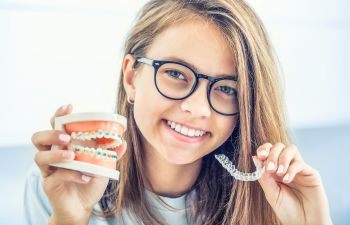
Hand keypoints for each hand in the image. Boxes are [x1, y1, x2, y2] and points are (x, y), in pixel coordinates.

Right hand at [32, 105, 109, 224]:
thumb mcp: (102, 165)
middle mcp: (52, 155)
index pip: (55, 125)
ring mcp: (48, 170)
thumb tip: (123, 142)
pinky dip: (72, 174)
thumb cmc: (89, 180)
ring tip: (72, 156)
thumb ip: (110, 153)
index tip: (69, 107)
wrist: (83, 206)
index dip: (59, 115)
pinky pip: (55, 176)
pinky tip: (86, 176)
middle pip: (38, 138)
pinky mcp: (49, 185)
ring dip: (56, 154)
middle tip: (66, 137)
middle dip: (51, 134)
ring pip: (39, 157)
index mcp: (63, 145)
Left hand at [255, 143, 332, 224]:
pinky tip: (287, 180)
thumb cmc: (288, 211)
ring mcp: (299, 169)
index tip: (260, 156)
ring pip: (291, 149)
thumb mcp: (271, 193)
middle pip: (279, 146)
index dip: (264, 149)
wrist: (304, 223)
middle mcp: (287, 166)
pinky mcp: (311, 173)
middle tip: (270, 168)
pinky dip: (291, 169)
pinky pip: (300, 163)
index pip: (269, 150)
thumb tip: (255, 158)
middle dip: (272, 154)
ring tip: (278, 173)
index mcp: (274, 170)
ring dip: (282, 158)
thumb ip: (263, 176)